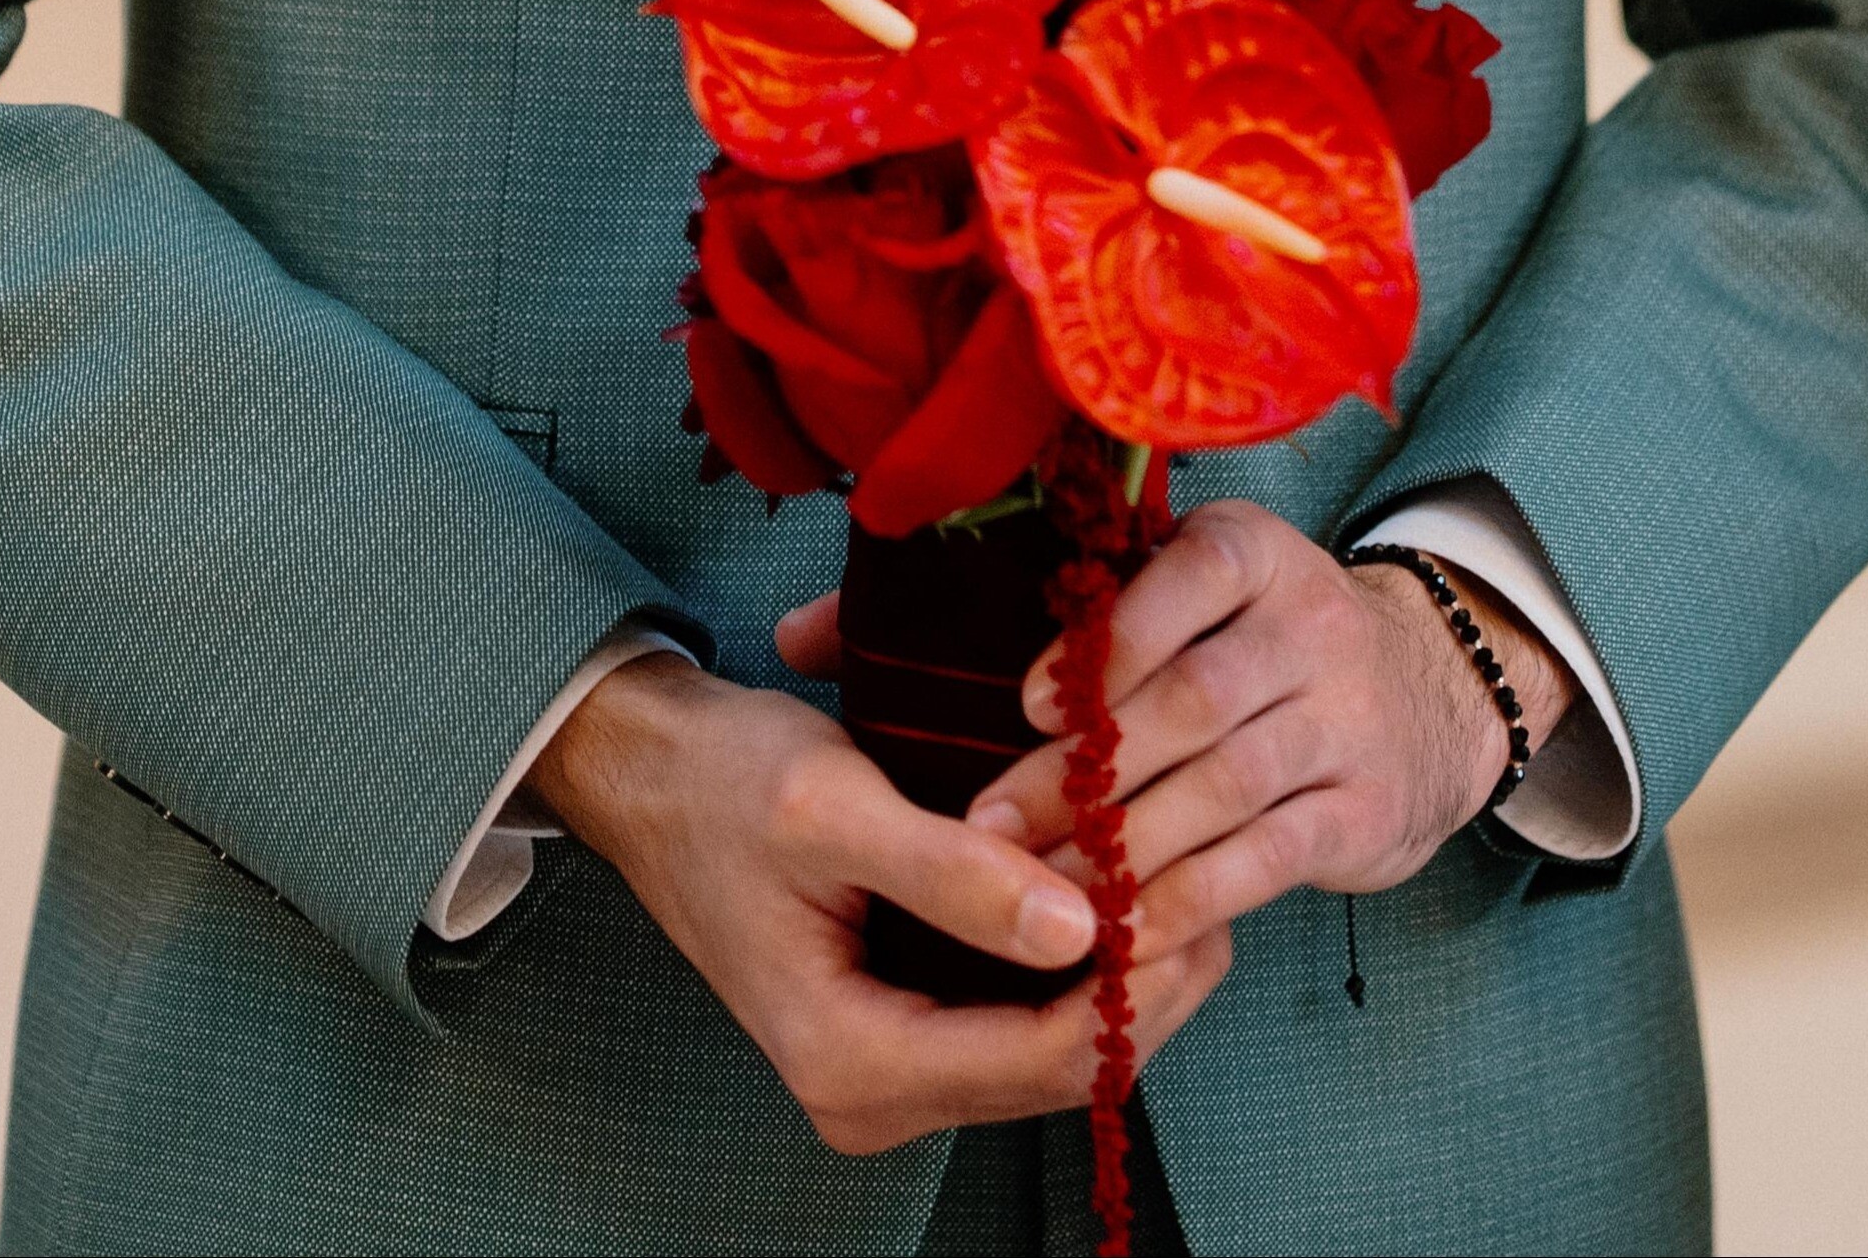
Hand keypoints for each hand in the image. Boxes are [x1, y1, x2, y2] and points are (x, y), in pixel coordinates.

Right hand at [528, 651, 1231, 1154]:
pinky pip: (1026, 1018)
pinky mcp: (911, 1023)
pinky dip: (1084, 960)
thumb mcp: (831, 808)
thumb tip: (1078, 927)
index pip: (1043, 1058)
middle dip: (1148, 976)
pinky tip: (1127, 881)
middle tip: (1213, 866)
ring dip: (1126, 966)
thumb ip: (952, 873)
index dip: (1135, 983)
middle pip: (1062, 1067)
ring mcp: (896, 1065)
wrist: (654, 775)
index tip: (1194, 888)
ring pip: (1056, 1046)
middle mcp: (875, 1092)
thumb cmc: (726, 782)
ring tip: (1187, 863)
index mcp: (850, 1059)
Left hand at [964, 501, 1574, 966]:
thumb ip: (1137, 609)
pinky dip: (1190, 900)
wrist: (1436, 690)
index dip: (1110, 644)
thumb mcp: (1222, 589)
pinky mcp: (1365, 811)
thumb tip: (1032, 695)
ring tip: (1042, 887)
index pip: (1190, 579)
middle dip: (1087, 768)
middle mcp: (1314, 628)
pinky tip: (1127, 931)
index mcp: (1261, 554)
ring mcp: (1349, 722)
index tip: (1029, 705)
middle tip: (997, 823)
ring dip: (1123, 844)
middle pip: (1194, 699)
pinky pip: (1266, 860)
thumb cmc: (1274, 641)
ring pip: (1224, 786)